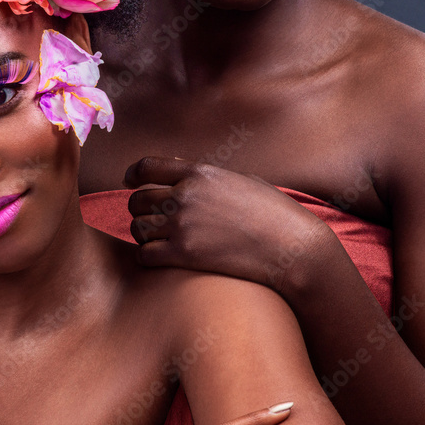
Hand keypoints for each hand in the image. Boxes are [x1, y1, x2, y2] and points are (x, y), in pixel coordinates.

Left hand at [125, 158, 331, 293]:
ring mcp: (182, 225)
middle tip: (152, 220)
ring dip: (144, 235)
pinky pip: (144, 254)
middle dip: (140, 210)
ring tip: (159, 240)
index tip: (131, 182)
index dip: (133, 174)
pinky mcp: (184, 255)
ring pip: (137, 228)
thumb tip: (183, 173)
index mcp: (198, 173)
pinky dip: (148, 256)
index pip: (147, 166)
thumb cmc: (274, 214)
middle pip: (136, 201)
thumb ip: (208, 178)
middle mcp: (185, 196)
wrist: (293, 247)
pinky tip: (162, 258)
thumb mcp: (241, 181)